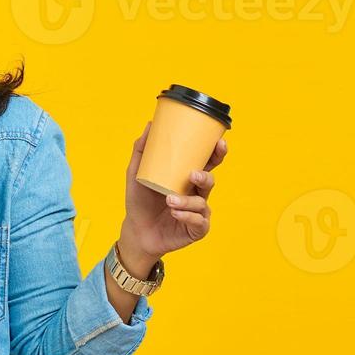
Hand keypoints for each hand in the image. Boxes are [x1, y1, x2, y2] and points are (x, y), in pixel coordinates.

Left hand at [120, 120, 227, 262]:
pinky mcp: (196, 229)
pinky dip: (187, 216)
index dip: (217, 153)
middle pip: (210, 180)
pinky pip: (199, 221)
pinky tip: (175, 213)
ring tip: (169, 200)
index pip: (207, 162)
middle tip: (193, 174)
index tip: (219, 142)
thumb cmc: (139, 201)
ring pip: (202, 202)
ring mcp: (197, 211)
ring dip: (187, 201)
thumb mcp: (136, 173)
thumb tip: (150, 124)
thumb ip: (142, 150)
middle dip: (207, 175)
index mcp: (187, 177)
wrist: (136, 230)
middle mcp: (195, 193)